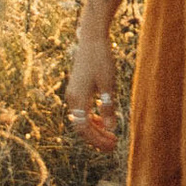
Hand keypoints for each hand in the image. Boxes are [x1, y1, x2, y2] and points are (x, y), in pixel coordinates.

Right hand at [68, 35, 119, 152]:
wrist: (92, 39)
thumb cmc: (101, 59)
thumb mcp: (108, 84)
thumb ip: (108, 106)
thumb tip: (110, 128)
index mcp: (78, 99)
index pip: (84, 128)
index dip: (97, 140)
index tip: (112, 146)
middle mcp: (72, 98)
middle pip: (81, 127)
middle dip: (96, 138)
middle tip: (113, 145)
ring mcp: (73, 94)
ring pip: (81, 119)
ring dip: (95, 130)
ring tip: (110, 136)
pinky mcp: (76, 89)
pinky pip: (82, 111)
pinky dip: (92, 119)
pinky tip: (104, 120)